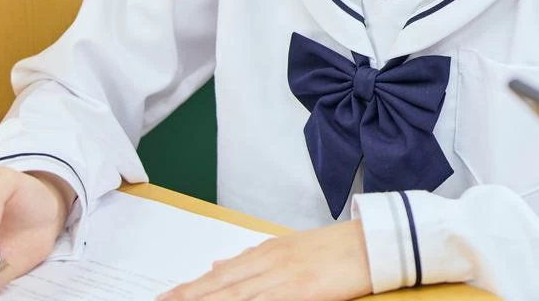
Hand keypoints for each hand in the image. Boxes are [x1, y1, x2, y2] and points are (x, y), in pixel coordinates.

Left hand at [159, 220, 372, 300]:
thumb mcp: (290, 245)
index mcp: (267, 250)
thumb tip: (217, 265)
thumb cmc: (335, 247)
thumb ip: (253, 257)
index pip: (219, 274)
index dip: (190, 288)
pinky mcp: (303, 291)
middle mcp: (270, 262)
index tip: (165, 297)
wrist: (373, 242)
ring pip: (237, 297)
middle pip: (221, 286)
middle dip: (189, 298)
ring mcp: (285, 277)